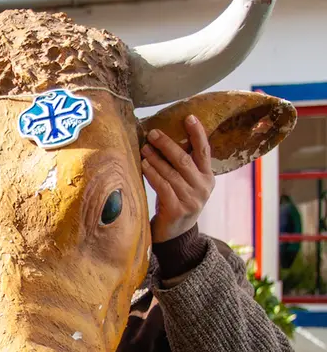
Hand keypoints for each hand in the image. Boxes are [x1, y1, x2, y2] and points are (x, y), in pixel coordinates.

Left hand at [141, 115, 214, 243]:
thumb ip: (182, 164)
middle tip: (153, 133)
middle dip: (167, 144)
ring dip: (155, 158)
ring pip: (171, 172)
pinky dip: (152, 174)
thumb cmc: (176, 200)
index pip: (204, 151)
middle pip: (184, 160)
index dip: (198, 133)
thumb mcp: (185, 182)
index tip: (189, 117)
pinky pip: (163, 186)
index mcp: (208, 177)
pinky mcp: (177, 209)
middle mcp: (203, 187)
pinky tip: (143, 165)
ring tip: (144, 147)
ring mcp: (191, 199)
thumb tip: (163, 137)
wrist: (175, 233)